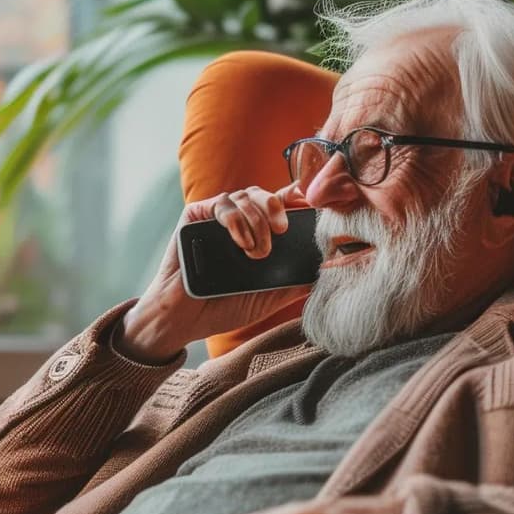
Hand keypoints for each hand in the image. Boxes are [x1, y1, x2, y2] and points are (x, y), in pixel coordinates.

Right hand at [117, 184, 312, 362]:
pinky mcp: (195, 217)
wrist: (185, 319)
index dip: (297, 199)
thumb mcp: (268, 295)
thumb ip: (294, 281)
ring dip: (257, 220)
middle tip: (282, 231)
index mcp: (258, 234)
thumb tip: (328, 268)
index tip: (312, 205)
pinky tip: (240, 241)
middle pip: (265, 194)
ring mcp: (216, 218)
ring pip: (245, 196)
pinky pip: (221, 204)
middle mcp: (239, 221)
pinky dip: (236, 219)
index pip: (281, 205)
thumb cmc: (224, 306)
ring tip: (256, 251)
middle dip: (277, 208)